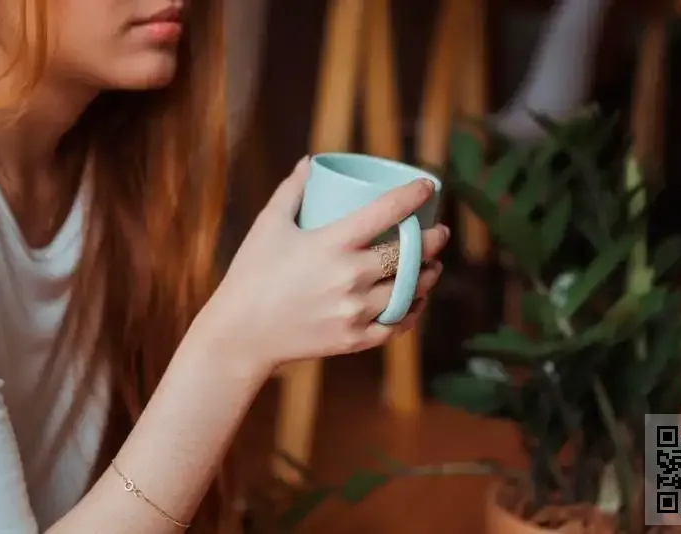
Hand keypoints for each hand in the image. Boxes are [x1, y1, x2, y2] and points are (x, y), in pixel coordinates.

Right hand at [197, 156, 449, 370]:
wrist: (240, 335)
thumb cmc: (251, 274)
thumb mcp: (269, 225)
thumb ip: (292, 190)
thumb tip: (310, 162)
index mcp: (332, 243)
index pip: (387, 211)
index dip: (414, 195)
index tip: (428, 186)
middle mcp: (350, 277)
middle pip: (409, 254)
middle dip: (432, 239)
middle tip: (440, 232)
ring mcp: (354, 311)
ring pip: (409, 290)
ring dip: (428, 275)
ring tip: (432, 266)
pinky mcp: (354, 339)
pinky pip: (398, 324)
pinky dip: (413, 311)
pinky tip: (415, 300)